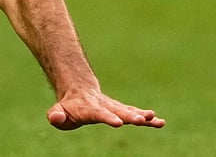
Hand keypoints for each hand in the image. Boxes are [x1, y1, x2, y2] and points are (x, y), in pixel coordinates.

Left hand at [46, 88, 164, 129]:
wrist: (79, 91)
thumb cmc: (68, 107)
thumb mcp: (57, 112)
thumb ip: (55, 116)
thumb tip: (56, 118)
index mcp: (88, 108)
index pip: (98, 113)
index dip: (108, 117)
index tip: (118, 123)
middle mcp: (104, 106)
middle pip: (118, 111)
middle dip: (130, 116)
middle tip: (142, 120)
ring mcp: (114, 107)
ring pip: (129, 111)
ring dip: (142, 116)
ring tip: (157, 120)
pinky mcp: (121, 110)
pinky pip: (135, 113)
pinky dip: (147, 118)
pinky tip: (160, 122)